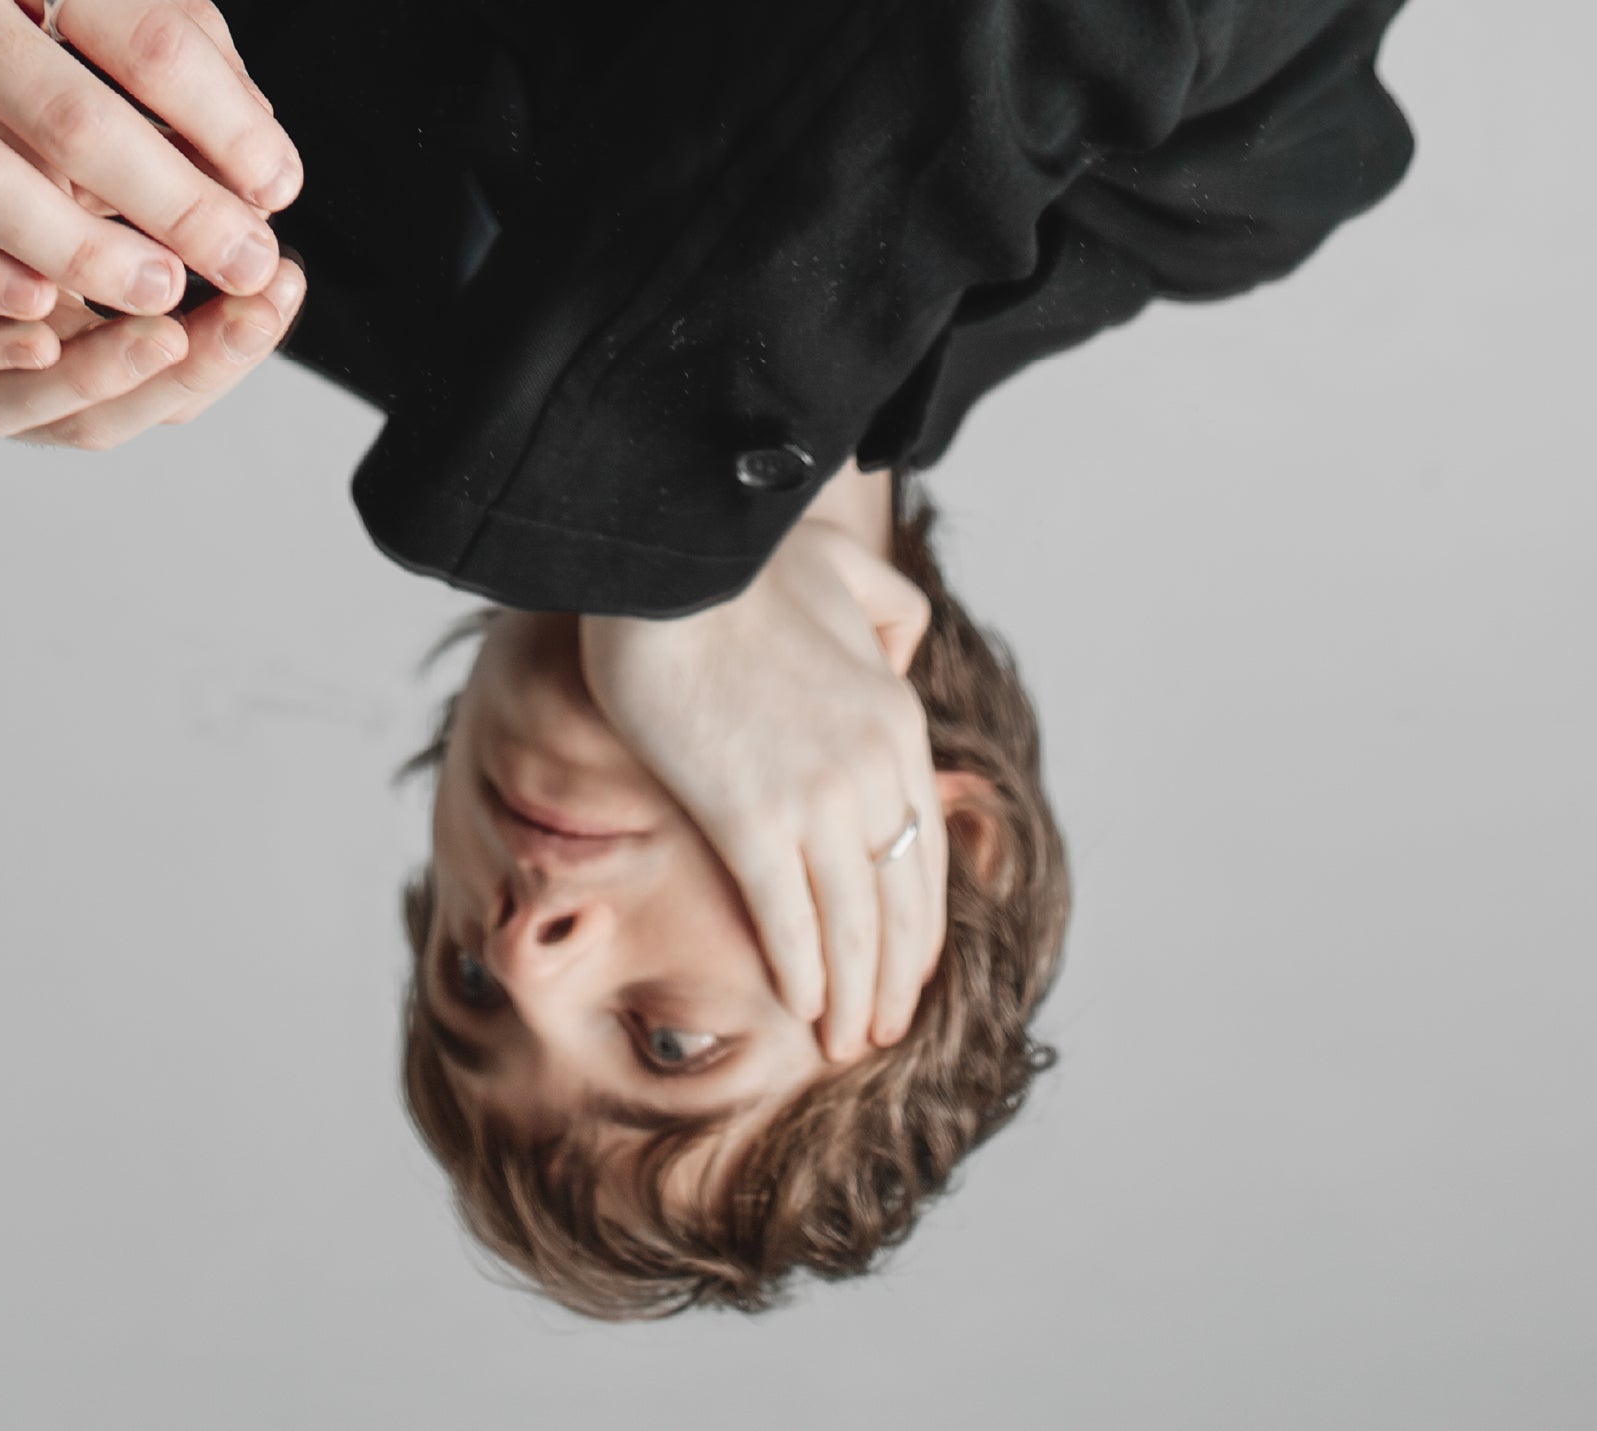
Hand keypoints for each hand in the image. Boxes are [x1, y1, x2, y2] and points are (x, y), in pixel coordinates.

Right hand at [0, 0, 300, 343]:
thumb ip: (153, 0)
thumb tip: (248, 118)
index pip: (140, 36)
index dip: (223, 121)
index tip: (277, 183)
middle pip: (69, 120)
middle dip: (174, 207)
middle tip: (244, 262)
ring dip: (81, 257)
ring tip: (161, 295)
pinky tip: (39, 306)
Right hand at [580, 516, 948, 1062]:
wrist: (671, 554)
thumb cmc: (738, 557)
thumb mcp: (843, 568)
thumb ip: (891, 610)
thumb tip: (904, 656)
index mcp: (896, 714)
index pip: (924, 845)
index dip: (919, 917)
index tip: (908, 964)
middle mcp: (873, 765)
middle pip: (899, 899)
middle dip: (893, 975)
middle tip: (880, 1029)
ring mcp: (817, 795)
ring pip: (853, 922)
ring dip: (853, 992)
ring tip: (846, 1041)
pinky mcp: (751, 813)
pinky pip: (790, 916)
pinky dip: (804, 971)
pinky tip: (805, 1006)